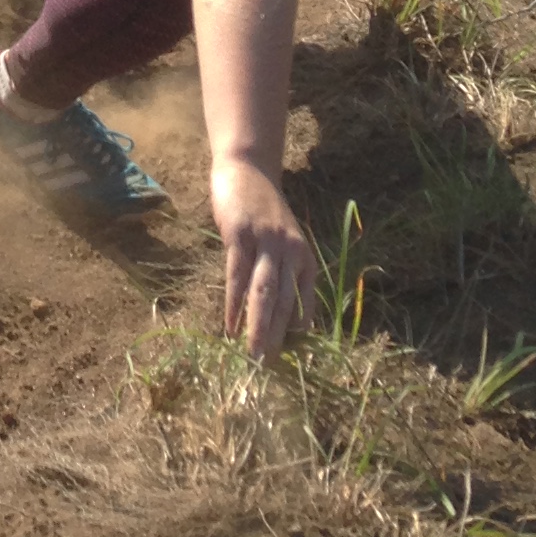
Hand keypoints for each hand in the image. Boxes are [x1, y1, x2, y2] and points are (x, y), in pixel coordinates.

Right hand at [212, 159, 315, 359]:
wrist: (246, 169)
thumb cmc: (262, 211)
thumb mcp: (283, 242)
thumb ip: (283, 272)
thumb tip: (279, 317)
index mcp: (304, 257)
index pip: (305, 302)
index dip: (297, 332)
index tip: (288, 360)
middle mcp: (291, 252)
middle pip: (285, 302)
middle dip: (277, 338)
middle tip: (268, 368)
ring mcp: (266, 242)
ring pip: (264, 292)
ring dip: (259, 327)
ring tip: (253, 355)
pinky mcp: (240, 233)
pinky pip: (237, 274)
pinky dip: (234, 303)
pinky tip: (230, 325)